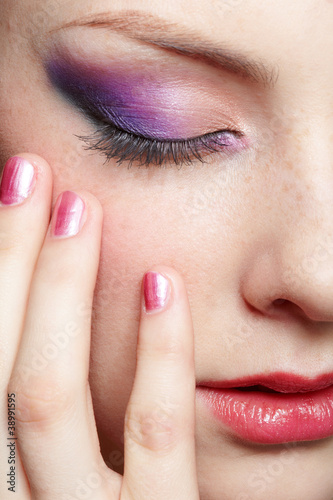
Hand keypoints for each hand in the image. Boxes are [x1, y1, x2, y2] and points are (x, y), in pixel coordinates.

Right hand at [0, 154, 199, 498]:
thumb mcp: (48, 476)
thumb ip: (29, 417)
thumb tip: (32, 320)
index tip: (10, 200)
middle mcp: (11, 498)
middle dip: (6, 261)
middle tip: (29, 176)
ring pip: (48, 398)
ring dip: (57, 289)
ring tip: (79, 208)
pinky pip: (155, 440)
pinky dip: (156, 357)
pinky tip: (160, 284)